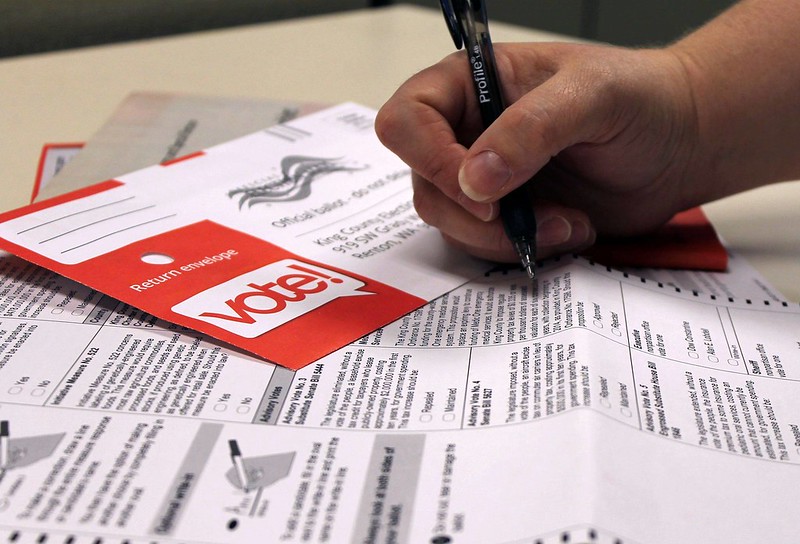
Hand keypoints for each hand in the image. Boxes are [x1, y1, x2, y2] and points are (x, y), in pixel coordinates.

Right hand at [376, 42, 704, 262]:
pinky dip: (522, 249)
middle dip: (474, 213)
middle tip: (527, 216)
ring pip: (450, 222)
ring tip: (566, 220)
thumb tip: (473, 179)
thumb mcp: (592, 96)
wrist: (680, 145)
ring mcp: (484, 178)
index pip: (408, 119)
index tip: (479, 190)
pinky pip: (483, 246)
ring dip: (504, 236)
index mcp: (471, 84)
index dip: (428, 158)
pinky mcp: (506, 216)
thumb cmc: (641, 99)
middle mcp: (467, 131)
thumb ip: (531, 129)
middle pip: (424, 182)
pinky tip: (568, 228)